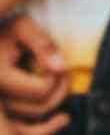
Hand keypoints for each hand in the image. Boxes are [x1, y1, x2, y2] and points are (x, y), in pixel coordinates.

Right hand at [0, 15, 68, 133]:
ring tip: (62, 84)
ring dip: (55, 103)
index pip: (42, 89)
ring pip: (35, 121)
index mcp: (0, 78)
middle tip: (64, 71)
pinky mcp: (3, 113)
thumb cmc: (4, 29)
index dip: (58, 76)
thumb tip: (59, 68)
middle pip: (41, 108)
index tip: (58, 62)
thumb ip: (42, 43)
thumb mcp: (22, 25)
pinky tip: (63, 119)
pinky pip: (25, 131)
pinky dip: (45, 129)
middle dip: (60, 89)